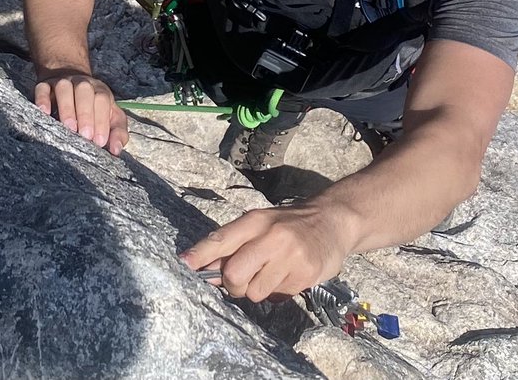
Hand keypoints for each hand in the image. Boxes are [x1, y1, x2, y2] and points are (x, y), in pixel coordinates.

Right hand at [33, 73, 128, 155]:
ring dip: (67, 107)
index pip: (102, 100)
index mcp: (100, 91)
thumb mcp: (111, 117)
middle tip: (85, 135)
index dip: (102, 120)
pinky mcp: (44, 85)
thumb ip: (118, 132)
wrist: (70, 77)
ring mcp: (63, 83)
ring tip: (68, 127)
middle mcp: (82, 84)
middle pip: (85, 91)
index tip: (99, 141)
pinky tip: (45, 113)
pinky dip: (42, 100)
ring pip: (64, 88)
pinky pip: (42, 88)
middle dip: (85, 114)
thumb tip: (116, 150)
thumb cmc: (93, 107)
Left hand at [179, 199, 346, 301]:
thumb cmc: (289, 225)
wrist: (333, 221)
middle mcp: (271, 236)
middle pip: (233, 274)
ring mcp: (289, 255)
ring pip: (254, 292)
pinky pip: (278, 296)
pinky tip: (289, 275)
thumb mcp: (261, 224)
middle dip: (233, 285)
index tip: (184, 265)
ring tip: (272, 274)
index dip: (200, 254)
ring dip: (258, 289)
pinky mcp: (305, 273)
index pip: (221, 239)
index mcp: (255, 221)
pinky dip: (279, 291)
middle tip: (243, 281)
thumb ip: (235, 244)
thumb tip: (204, 268)